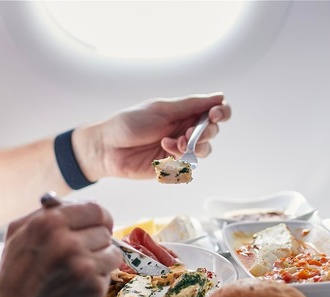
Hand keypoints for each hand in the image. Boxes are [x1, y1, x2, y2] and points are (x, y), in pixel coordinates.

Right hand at [0, 199, 120, 296]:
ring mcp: (82, 265)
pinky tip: (77, 287)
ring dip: (100, 262)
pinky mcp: (93, 287)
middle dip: (95, 242)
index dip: (99, 219)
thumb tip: (72, 203)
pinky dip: (96, 281)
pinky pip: (108, 275)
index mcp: (50, 222)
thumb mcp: (18, 234)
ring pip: (112, 253)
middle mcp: (68, 241)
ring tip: (77, 273)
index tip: (98, 226)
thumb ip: (45, 214)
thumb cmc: (13, 278)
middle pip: (105, 231)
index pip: (96, 209)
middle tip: (79, 256)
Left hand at [73, 93, 230, 180]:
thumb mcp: (161, 109)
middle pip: (212, 132)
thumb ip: (191, 105)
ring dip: (194, 145)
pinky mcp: (172, 166)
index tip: (216, 114)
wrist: (107, 148)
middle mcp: (184, 130)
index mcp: (184, 112)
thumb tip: (219, 96)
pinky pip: (189, 165)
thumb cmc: (129, 124)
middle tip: (190, 131)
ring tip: (174, 142)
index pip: (214, 111)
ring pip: (204, 150)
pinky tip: (164, 150)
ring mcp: (179, 149)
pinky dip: (180, 157)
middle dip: (207, 131)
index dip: (221, 112)